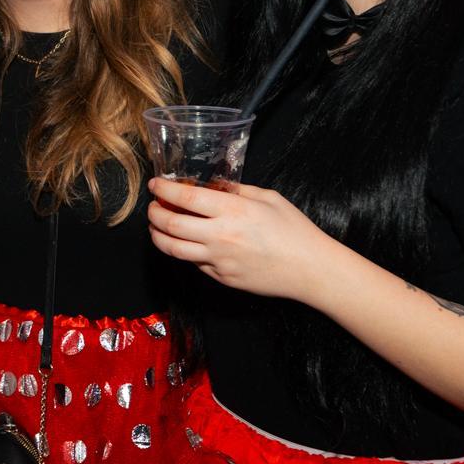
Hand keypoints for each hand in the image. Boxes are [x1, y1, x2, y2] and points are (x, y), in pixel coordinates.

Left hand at [146, 177, 335, 301]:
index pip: (185, 198)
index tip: (156, 185)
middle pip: (171, 224)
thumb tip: (217, 186)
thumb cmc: (295, 231)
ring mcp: (219, 260)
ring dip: (158, 236)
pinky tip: (185, 244)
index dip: (164, 190)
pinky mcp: (222, 277)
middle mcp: (220, 236)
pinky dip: (184, 252)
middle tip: (152, 207)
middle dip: (154, 214)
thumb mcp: (269, 198)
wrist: (310, 269)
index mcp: (233, 211)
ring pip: (174, 249)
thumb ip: (239, 191)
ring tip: (156, 227)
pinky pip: (194, 264)